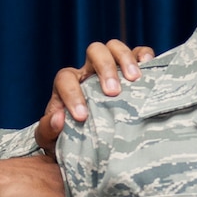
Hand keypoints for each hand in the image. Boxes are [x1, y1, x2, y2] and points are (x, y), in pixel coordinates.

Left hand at [34, 40, 154, 149]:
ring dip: (125, 59)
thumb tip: (59, 118)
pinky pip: (139, 53)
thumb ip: (48, 131)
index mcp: (68, 86)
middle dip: (104, 68)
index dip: (72, 94)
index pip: (66, 78)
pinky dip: (144, 54)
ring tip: (134, 79)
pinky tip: (149, 64)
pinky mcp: (132, 71)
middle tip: (113, 92)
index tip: (82, 116)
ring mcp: (112, 69)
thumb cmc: (71, 141)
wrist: (92, 148)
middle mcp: (89, 72)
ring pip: (114, 48)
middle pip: (94, 52)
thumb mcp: (53, 141)